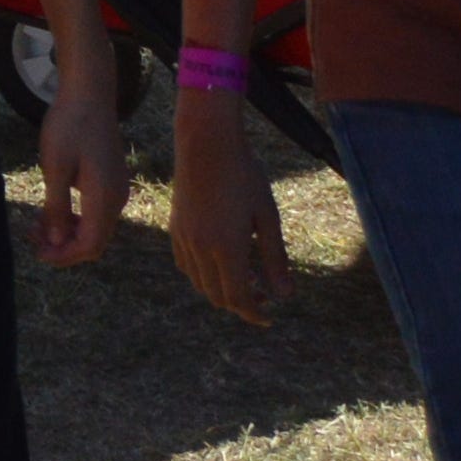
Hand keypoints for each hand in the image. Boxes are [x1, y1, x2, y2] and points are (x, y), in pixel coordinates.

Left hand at [31, 65, 128, 267]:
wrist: (89, 94)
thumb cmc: (69, 126)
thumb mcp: (55, 167)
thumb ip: (57, 207)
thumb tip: (56, 241)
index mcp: (104, 197)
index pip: (90, 245)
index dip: (64, 256)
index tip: (39, 254)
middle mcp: (117, 199)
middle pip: (94, 240)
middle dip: (64, 247)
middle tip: (33, 241)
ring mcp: (117, 190)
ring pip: (95, 227)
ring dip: (67, 233)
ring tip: (36, 227)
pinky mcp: (111, 181)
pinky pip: (95, 211)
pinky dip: (75, 218)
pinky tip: (52, 211)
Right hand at [169, 104, 288, 323]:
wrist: (206, 144)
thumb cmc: (244, 176)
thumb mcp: (268, 217)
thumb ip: (275, 259)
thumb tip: (284, 295)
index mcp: (227, 248)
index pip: (239, 297)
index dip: (254, 313)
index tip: (269, 316)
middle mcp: (201, 249)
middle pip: (218, 296)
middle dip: (241, 303)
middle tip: (263, 296)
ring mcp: (185, 239)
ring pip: (200, 284)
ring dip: (222, 291)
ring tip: (245, 279)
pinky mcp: (175, 228)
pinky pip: (186, 265)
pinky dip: (203, 275)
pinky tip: (219, 263)